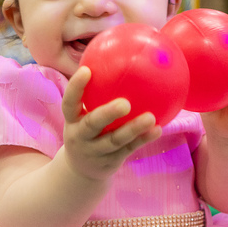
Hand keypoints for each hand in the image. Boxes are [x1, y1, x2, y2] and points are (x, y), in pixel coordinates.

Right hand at [60, 66, 162, 180]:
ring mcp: (95, 151)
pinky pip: (129, 149)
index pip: (69, 102)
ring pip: (115, 140)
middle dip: (107, 114)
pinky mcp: (111, 162)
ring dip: (133, 129)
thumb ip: (96, 92)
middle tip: (125, 103)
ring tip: (151, 117)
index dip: (76, 87)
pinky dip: (143, 139)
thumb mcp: (82, 114)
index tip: (87, 70)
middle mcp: (80, 136)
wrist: (81, 170)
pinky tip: (158, 129)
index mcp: (72, 120)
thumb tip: (117, 56)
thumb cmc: (87, 130)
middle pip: (92, 124)